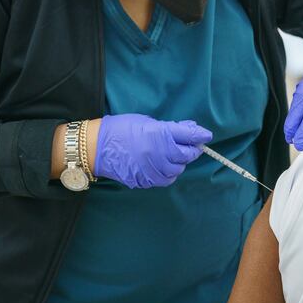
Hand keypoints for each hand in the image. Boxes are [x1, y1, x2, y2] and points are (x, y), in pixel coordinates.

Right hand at [94, 114, 212, 188]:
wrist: (97, 147)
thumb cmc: (122, 128)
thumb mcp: (147, 121)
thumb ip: (170, 128)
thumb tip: (190, 130)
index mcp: (160, 134)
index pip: (189, 136)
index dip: (200, 136)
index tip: (206, 135)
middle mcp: (159, 153)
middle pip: (187, 154)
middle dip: (191, 149)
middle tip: (189, 145)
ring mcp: (153, 169)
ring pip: (179, 169)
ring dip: (180, 161)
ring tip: (172, 155)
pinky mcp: (147, 180)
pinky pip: (167, 179)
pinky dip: (169, 172)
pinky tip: (164, 165)